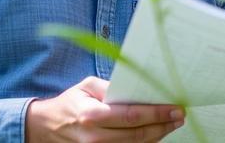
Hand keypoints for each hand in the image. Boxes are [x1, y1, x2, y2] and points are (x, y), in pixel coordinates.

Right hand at [25, 76, 184, 141]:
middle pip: (138, 135)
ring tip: (171, 124)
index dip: (157, 113)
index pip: (132, 116)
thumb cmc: (71, 102)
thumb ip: (111, 86)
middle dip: (163, 125)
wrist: (45, 127)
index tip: (175, 108)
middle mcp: (95, 137)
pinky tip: (155, 134)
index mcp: (92, 115)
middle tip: (179, 116)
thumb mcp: (87, 86)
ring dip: (157, 136)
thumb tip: (139, 88)